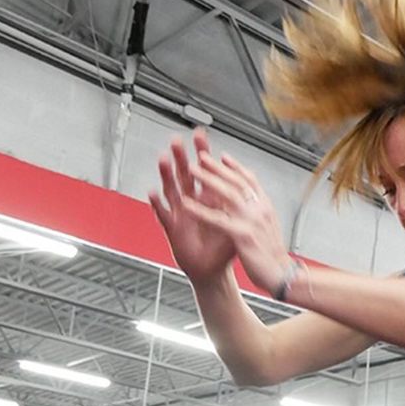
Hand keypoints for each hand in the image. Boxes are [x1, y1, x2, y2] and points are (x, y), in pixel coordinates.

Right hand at [149, 130, 235, 284]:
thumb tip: (251, 186)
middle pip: (185, 175)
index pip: (205, 172)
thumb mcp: (235, 223)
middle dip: (181, 157)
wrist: (212, 270)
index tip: (201, 135)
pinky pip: (164, 215)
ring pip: (172, 190)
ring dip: (167, 175)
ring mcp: (180, 214)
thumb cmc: (221, 248)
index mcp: (209, 200)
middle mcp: (192, 203)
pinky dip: (157, 204)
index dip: (202, 154)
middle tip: (178, 141)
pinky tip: (152, 193)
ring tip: (164, 159)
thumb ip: (239, 204)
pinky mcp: (173, 229)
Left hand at [177, 137, 291, 296]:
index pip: (250, 180)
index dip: (235, 167)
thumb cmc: (275, 257)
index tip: (223, 157)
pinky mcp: (242, 235)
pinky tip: (187, 205)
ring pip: (227, 194)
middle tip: (202, 156)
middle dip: (217, 167)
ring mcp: (251, 221)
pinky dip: (200, 211)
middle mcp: (259, 210)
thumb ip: (260, 214)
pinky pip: (216, 219)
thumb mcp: (270, 229)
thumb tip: (253, 205)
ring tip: (192, 169)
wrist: (283, 275)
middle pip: (237, 181)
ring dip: (207, 179)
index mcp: (266, 208)